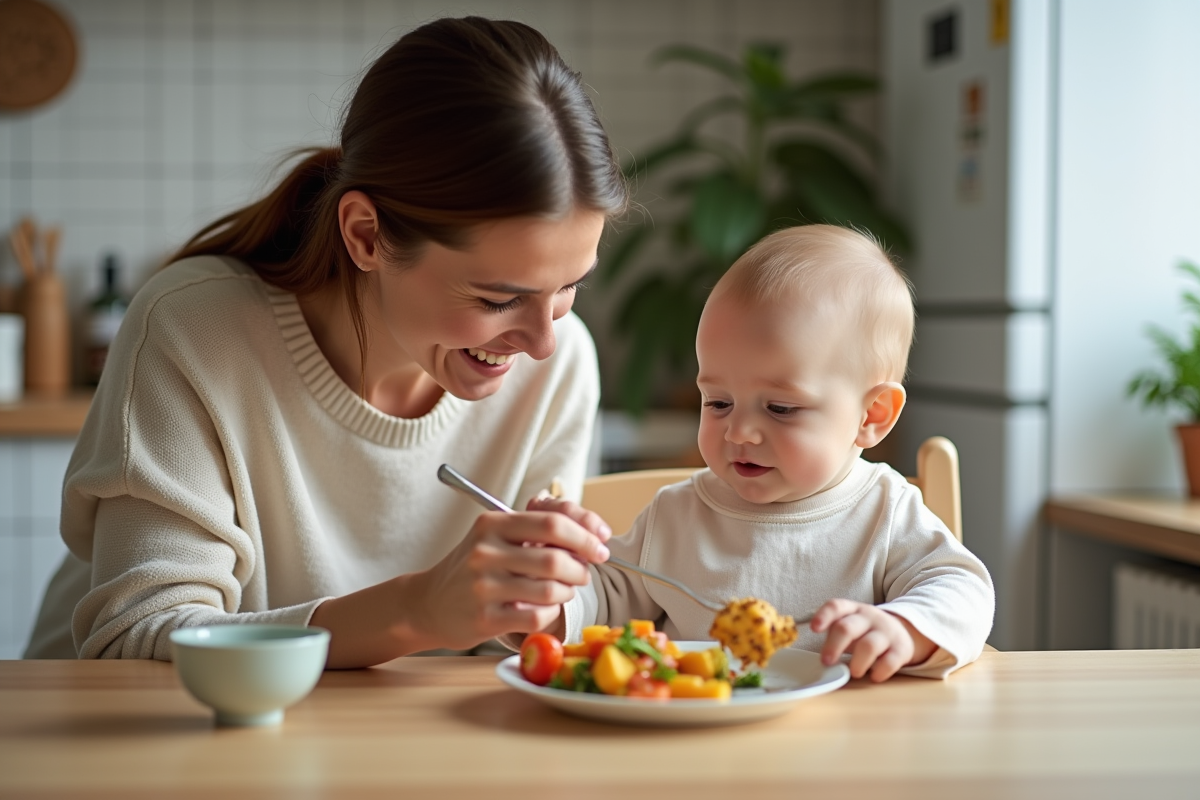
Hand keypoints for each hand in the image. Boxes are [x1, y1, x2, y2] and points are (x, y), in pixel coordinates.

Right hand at [404, 506, 610, 650]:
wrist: (427, 603)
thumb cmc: (473, 568)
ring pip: (551, 591)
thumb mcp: (495, 537)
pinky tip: (543, 609)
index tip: (602, 542)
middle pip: (556, 558)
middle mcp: (485, 552)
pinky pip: (537, 617)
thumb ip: (536, 529)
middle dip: (582, 568)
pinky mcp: (484, 618)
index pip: (553, 521)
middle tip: (585, 573)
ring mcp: (483, 587)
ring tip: (562, 591)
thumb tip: (591, 533)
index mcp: (493, 524)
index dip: (586, 533)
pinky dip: (550, 614)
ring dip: (567, 593)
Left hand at [810, 599, 936, 681]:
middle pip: (848, 627)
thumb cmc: (865, 632)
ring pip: (869, 645)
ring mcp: (886, 632)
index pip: (836, 606)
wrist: (903, 632)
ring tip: (854, 673)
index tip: (814, 628)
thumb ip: (833, 632)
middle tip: (826, 662)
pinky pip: (890, 661)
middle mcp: (869, 617)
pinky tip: (874, 676)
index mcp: (852, 609)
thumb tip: (813, 654)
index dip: (824, 616)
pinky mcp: (901, 649)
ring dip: (857, 662)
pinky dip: (879, 671)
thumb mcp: (850, 624)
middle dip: (834, 646)